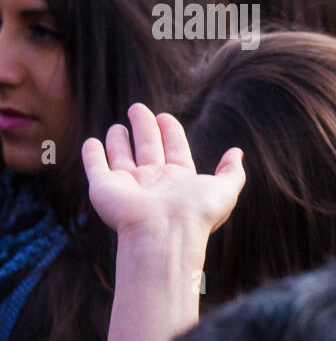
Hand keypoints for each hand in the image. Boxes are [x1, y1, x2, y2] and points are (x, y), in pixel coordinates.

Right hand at [82, 103, 245, 242]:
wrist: (166, 232)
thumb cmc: (197, 212)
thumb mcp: (226, 188)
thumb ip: (232, 171)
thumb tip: (237, 152)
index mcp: (179, 180)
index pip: (174, 149)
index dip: (170, 132)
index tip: (164, 117)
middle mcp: (153, 182)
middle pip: (147, 148)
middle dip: (144, 127)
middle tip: (137, 108)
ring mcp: (128, 185)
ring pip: (121, 157)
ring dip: (119, 141)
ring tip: (118, 126)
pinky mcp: (104, 188)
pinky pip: (96, 167)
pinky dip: (92, 155)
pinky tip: (92, 142)